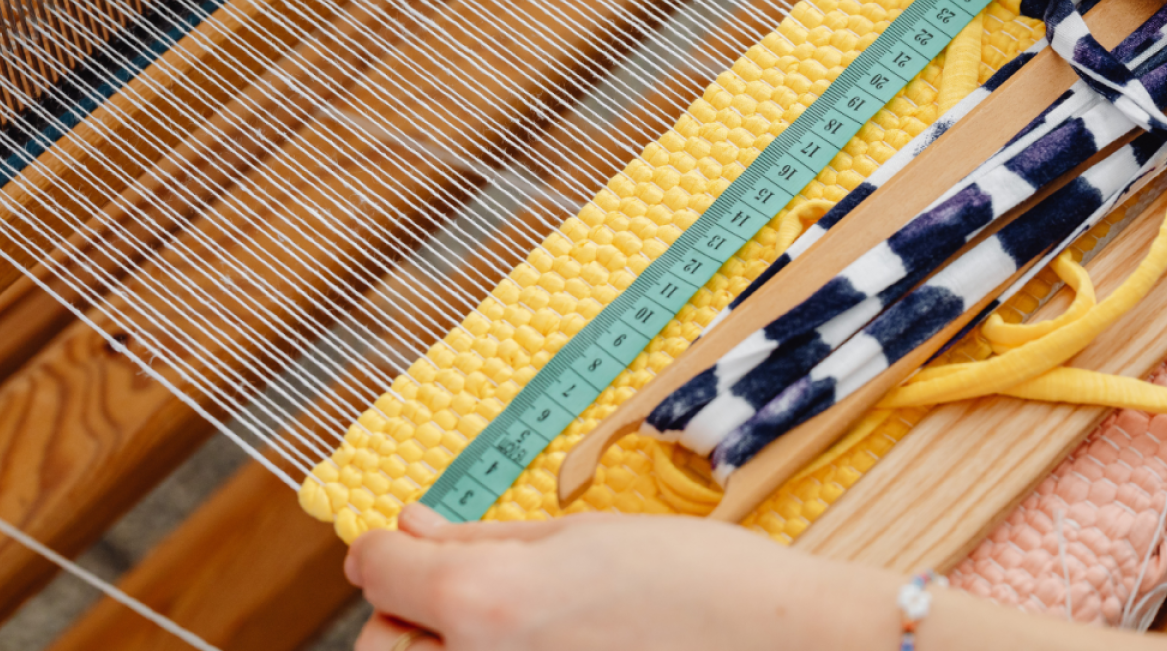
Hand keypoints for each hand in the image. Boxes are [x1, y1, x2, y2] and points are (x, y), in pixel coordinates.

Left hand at [343, 504, 900, 650]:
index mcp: (486, 602)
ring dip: (440, 650)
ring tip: (505, 626)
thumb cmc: (701, 583)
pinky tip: (544, 648)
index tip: (401, 544)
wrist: (788, 648)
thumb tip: (411, 529)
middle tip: (454, 595)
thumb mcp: (580, 537)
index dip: (386, 547)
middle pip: (379, 649)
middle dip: (401, 617)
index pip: (378, 570)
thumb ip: (479, 541)